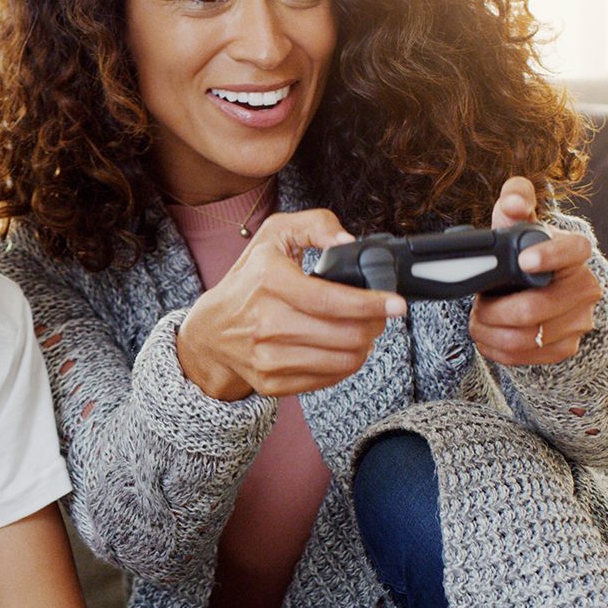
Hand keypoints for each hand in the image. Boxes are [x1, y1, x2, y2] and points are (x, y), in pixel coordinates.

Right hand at [177, 209, 406, 399]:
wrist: (210, 331)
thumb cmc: (248, 280)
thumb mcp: (275, 236)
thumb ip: (316, 225)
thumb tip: (349, 242)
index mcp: (269, 281)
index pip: (331, 300)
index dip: (371, 304)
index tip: (396, 303)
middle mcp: (265, 322)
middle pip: (345, 334)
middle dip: (374, 324)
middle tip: (378, 315)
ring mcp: (267, 356)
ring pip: (342, 360)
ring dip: (364, 346)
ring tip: (362, 331)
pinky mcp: (271, 382)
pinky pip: (327, 379)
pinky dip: (344, 365)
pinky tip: (340, 348)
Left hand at [469, 177, 600, 364]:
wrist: (535, 287)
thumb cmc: (522, 252)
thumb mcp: (517, 224)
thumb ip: (514, 201)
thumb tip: (512, 202)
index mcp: (575, 251)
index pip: (573, 250)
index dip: (549, 256)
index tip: (523, 260)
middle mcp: (585, 287)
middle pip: (534, 309)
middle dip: (494, 310)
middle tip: (477, 303)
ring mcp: (579, 321)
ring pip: (525, 338)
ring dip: (489, 331)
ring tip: (479, 319)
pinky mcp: (566, 347)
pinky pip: (525, 357)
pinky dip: (496, 349)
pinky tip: (488, 336)